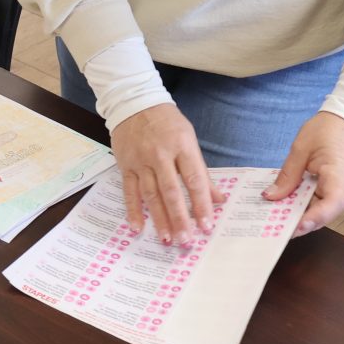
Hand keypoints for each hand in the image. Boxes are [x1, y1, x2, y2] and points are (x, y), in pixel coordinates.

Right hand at [110, 103, 223, 244]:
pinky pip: (129, 191)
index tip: (207, 225)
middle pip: (171, 191)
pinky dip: (132, 210)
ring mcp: (141, 160)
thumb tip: (218, 198)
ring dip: (159, 219)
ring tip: (167, 239)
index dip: (201, 204)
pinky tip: (138, 227)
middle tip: (186, 240)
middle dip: (180, 218)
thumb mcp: (189, 139)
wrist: (134, 102)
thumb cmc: (167, 122)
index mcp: (182, 146)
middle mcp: (161, 154)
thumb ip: (201, 171)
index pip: (194, 180)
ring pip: (151, 194)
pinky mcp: (125, 165)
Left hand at [267, 111, 343, 234]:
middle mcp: (343, 188)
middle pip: (323, 213)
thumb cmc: (328, 129)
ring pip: (319, 210)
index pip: (332, 204)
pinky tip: (285, 204)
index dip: (314, 218)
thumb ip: (287, 175)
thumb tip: (272, 196)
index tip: (295, 226)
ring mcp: (339, 190)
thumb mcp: (300, 148)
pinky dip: (302, 204)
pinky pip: (318, 201)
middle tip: (274, 227)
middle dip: (299, 222)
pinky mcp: (333, 188)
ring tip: (274, 217)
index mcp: (338, 175)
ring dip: (299, 214)